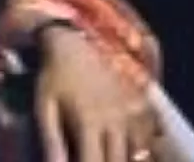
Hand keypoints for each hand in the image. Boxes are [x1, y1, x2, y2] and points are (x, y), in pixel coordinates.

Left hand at [34, 27, 160, 161]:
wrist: (75, 43)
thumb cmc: (54, 77)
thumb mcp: (45, 107)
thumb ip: (51, 141)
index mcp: (88, 123)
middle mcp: (115, 121)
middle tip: (93, 157)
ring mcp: (132, 114)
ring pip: (137, 154)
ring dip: (124, 159)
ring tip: (106, 154)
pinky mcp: (141, 106)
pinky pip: (148, 138)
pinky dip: (140, 150)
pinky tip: (128, 152)